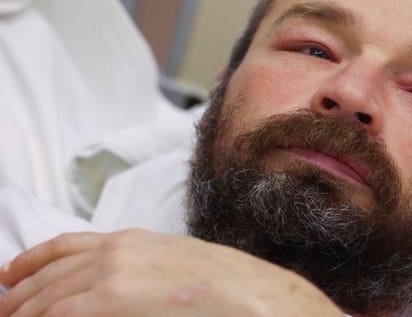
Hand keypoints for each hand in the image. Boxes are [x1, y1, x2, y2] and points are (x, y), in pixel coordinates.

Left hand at [0, 229, 342, 316]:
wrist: (249, 296)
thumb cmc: (223, 285)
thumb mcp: (174, 263)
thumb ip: (136, 269)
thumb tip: (111, 288)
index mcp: (130, 240)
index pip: (64, 245)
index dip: (30, 261)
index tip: (10, 277)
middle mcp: (114, 252)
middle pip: (47, 274)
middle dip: (18, 296)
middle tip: (5, 311)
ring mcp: (109, 277)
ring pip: (44, 299)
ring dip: (24, 312)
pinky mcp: (108, 303)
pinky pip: (57, 314)